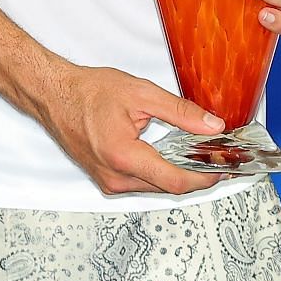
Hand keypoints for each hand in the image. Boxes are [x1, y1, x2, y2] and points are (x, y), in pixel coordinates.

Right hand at [27, 60, 228, 196]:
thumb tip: (211, 125)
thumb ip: (180, 112)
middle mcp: (115, 177)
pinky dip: (162, 172)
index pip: (175, 180)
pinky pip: (142, 183)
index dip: (205, 177)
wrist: (55, 96)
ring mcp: (109, 182)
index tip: (225, 168)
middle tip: (220, 158)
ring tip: (202, 156)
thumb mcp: (141, 94)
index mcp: (124, 157)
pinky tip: (175, 157)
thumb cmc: (88, 92)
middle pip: (168, 187)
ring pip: (156, 187)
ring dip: (179, 175)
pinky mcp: (106, 179)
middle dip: (197, 175)